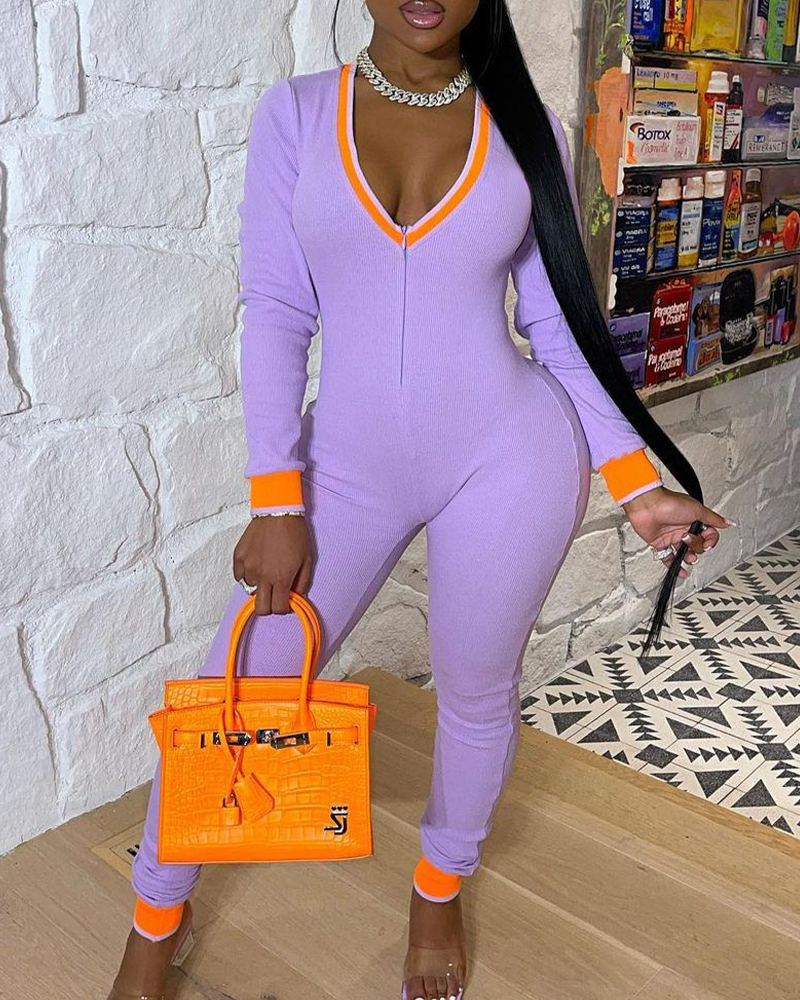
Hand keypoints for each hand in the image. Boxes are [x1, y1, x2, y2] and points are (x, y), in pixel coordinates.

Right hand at [233, 515, 313, 614]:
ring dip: (259, 586)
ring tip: (267, 571)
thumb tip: (298, 597)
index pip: (278, 609)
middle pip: (261, 608)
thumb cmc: (295, 533)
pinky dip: (247, 575)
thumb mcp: (307, 559)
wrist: (278, 511)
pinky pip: (239, 576)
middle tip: (275, 593)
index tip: (286, 600)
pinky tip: (257, 564)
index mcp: (281, 578)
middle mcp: (262, 575)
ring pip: (250, 590)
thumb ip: (303, 582)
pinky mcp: (238, 556)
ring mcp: (248, 566)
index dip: (284, 608)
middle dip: (269, 605)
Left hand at [621, 486, 735, 579]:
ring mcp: (671, 536)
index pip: (708, 534)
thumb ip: (713, 519)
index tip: (707, 543)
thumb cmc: (669, 503)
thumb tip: (728, 523)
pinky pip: (669, 558)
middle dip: (696, 546)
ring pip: (684, 552)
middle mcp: (683, 528)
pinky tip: (681, 571)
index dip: (710, 540)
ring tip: (688, 556)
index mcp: (693, 519)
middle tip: (688, 540)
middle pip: (697, 544)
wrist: (647, 506)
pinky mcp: (660, 543)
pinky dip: (675, 565)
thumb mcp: (697, 510)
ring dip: (689, 557)